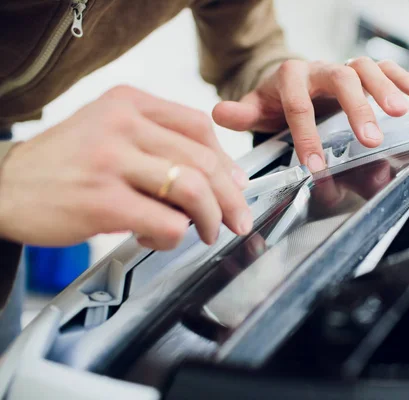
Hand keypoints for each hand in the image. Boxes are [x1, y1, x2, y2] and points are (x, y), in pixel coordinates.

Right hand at [0, 86, 251, 249]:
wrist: (3, 186)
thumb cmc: (65, 164)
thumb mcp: (108, 131)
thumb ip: (157, 142)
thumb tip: (219, 175)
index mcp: (128, 102)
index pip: (198, 127)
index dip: (226, 161)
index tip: (236, 184)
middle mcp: (122, 125)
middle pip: (203, 160)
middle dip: (230, 198)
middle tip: (236, 219)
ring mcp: (111, 161)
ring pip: (193, 189)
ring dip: (210, 218)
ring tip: (206, 232)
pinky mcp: (102, 201)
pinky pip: (166, 222)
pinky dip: (174, 237)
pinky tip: (157, 239)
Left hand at [212, 58, 408, 171]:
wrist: (291, 82)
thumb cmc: (277, 99)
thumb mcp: (256, 108)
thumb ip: (241, 112)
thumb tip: (219, 113)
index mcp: (291, 77)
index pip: (299, 105)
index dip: (307, 136)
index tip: (316, 165)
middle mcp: (319, 69)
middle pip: (341, 79)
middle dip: (357, 108)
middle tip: (369, 138)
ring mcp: (342, 69)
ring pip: (366, 69)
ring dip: (384, 89)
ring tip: (399, 112)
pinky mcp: (361, 73)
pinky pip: (384, 68)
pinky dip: (402, 79)